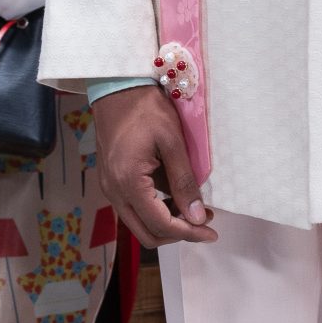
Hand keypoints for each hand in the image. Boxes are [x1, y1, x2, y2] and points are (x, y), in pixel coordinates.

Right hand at [92, 86, 217, 248]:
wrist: (117, 88)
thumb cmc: (146, 109)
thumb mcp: (172, 142)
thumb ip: (184, 182)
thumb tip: (198, 217)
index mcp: (128, 183)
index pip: (160, 224)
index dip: (189, 233)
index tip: (212, 232)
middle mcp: (114, 192)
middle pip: (147, 233)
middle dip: (178, 234)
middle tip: (205, 224)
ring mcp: (110, 188)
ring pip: (139, 224)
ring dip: (167, 224)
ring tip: (196, 210)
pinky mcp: (111, 181)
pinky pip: (134, 209)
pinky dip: (156, 211)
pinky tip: (176, 197)